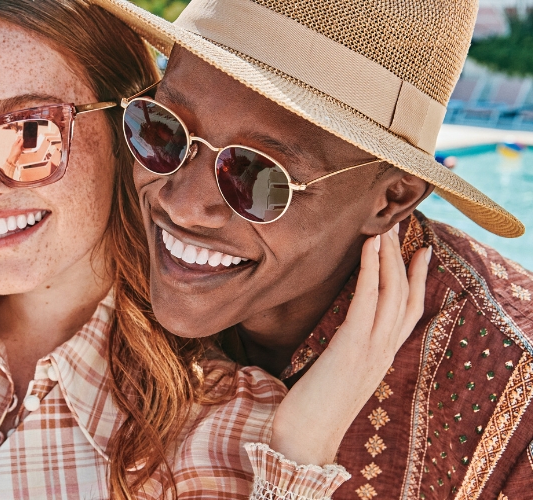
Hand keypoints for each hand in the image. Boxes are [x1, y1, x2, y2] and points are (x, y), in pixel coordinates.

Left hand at [270, 224, 430, 464]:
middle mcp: (382, 352)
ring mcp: (371, 349)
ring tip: (384, 229)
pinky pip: (367, 300)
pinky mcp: (352, 347)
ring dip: (389, 257)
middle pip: (405, 297)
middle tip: (401, 228)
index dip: (416, 281)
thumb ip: (344, 355)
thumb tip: (338, 337)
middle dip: (403, 260)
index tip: (419, 253)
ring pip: (392, 293)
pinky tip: (367, 249)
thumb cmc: (311, 411)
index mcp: (380, 358)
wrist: (305, 438)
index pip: (408, 313)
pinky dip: (371, 271)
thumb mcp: (335, 376)